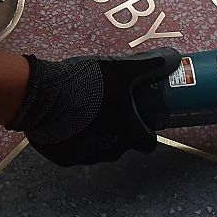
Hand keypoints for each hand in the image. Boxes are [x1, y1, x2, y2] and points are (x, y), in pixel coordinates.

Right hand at [6, 48, 181, 166]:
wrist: (42, 96)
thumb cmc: (86, 85)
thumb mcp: (123, 68)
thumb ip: (151, 64)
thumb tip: (174, 58)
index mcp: (129, 135)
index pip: (148, 143)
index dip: (146, 131)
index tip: (140, 120)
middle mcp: (110, 151)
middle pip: (122, 144)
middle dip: (118, 129)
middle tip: (108, 107)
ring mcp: (85, 156)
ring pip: (97, 148)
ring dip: (95, 133)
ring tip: (85, 110)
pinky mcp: (63, 158)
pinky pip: (74, 149)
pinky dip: (73, 138)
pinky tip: (67, 120)